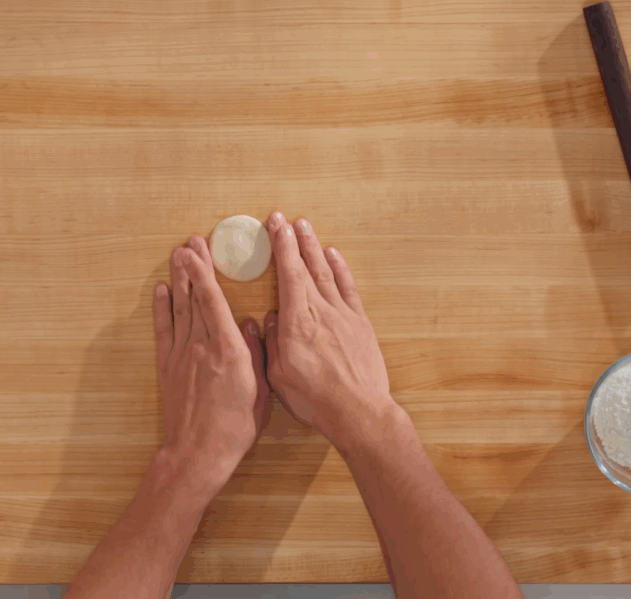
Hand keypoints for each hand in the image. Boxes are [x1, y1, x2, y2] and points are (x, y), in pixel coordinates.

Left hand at [153, 236, 270, 493]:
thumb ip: (256, 354)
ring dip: (177, 280)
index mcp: (228, 349)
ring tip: (176, 255)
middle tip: (190, 242)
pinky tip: (161, 291)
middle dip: (192, 267)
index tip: (200, 249)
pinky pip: (163, 330)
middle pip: (194, 297)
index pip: (213, 300)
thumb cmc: (235, 427)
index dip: (205, 272)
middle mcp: (202, 345)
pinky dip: (161, 309)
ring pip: (178, 308)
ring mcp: (181, 354)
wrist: (198, 454)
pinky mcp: (168, 367)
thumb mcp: (260, 391)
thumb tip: (252, 325)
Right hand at [263, 212, 398, 451]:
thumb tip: (270, 319)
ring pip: (326, 272)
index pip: (288, 275)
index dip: (281, 247)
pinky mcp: (360, 323)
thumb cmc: (316, 399)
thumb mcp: (279, 377)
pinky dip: (341, 269)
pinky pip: (348, 289)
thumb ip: (272, 344)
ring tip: (305, 227)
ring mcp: (343, 315)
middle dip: (293, 240)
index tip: (275, 225)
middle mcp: (320, 312)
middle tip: (283, 219)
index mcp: (296, 323)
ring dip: (314, 248)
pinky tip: (333, 255)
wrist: (359, 411)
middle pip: (305, 267)